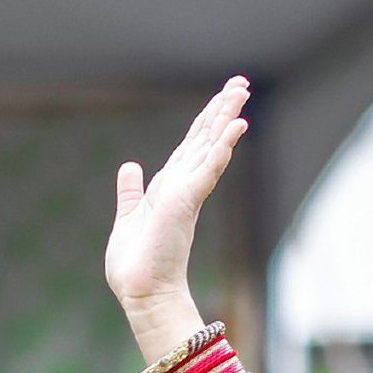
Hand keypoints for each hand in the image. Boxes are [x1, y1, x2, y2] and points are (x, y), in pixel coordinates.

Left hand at [107, 77, 247, 311]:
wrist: (141, 290)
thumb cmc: (137, 261)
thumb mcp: (130, 215)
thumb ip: (132, 191)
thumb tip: (130, 165)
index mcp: (170, 187)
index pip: (192, 145)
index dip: (206, 120)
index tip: (223, 96)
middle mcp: (183, 185)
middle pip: (205, 139)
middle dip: (221, 110)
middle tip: (241, 82)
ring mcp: (187, 193)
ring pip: (210, 147)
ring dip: (225, 119)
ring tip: (241, 93)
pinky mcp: (185, 203)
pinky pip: (207, 170)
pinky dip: (220, 148)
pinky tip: (235, 127)